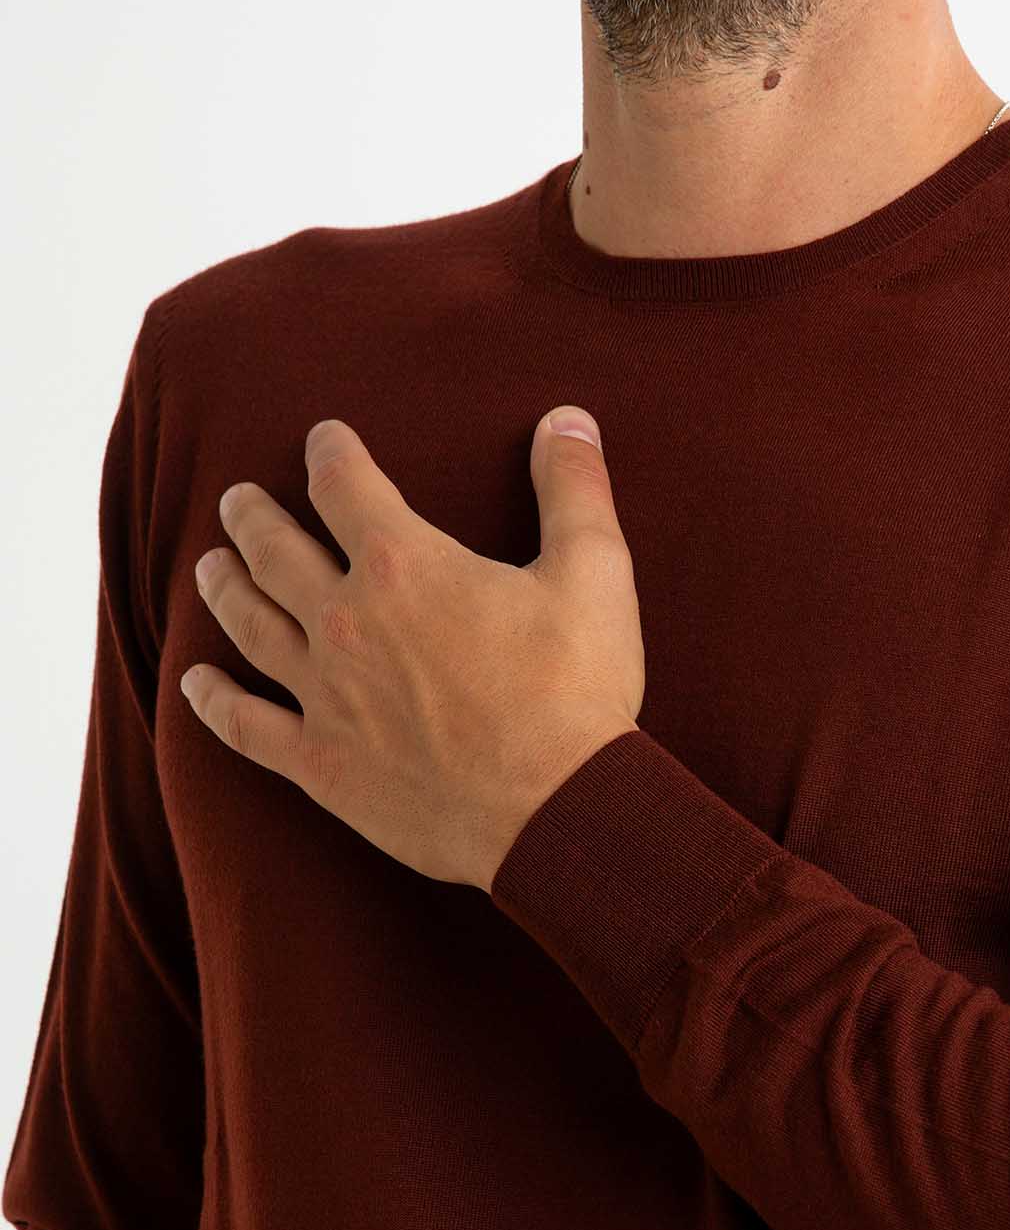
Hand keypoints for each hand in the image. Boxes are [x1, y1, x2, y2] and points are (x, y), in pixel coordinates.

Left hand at [180, 408, 643, 889]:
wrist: (557, 812)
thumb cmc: (577, 692)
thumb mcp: (594, 574)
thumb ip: (573, 489)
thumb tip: (567, 417)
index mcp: (404, 565)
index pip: (343, 484)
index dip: (331, 453)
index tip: (325, 441)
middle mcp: (346, 620)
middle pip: (275, 549)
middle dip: (253, 516)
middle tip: (238, 501)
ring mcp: (324, 694)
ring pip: (250, 623)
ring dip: (225, 587)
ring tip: (211, 566)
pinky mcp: (320, 762)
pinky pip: (245, 725)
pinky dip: (212, 699)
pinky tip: (195, 681)